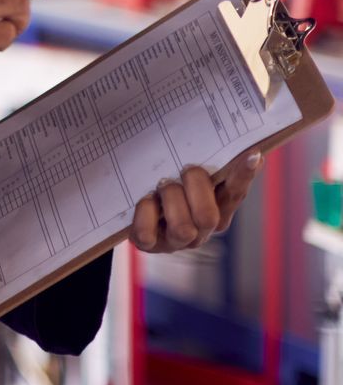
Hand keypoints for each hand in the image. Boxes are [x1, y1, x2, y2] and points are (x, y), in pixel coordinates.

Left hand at [129, 155, 261, 252]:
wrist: (132, 206)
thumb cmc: (166, 183)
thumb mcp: (187, 171)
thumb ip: (209, 161)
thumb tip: (236, 140)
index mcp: (218, 209)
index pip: (236, 193)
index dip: (243, 176)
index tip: (252, 153)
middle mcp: (201, 229)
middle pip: (208, 216)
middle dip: (194, 186)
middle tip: (184, 170)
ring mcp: (175, 240)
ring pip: (182, 228)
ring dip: (169, 200)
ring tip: (160, 186)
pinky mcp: (150, 244)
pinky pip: (147, 233)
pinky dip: (144, 213)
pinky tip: (145, 200)